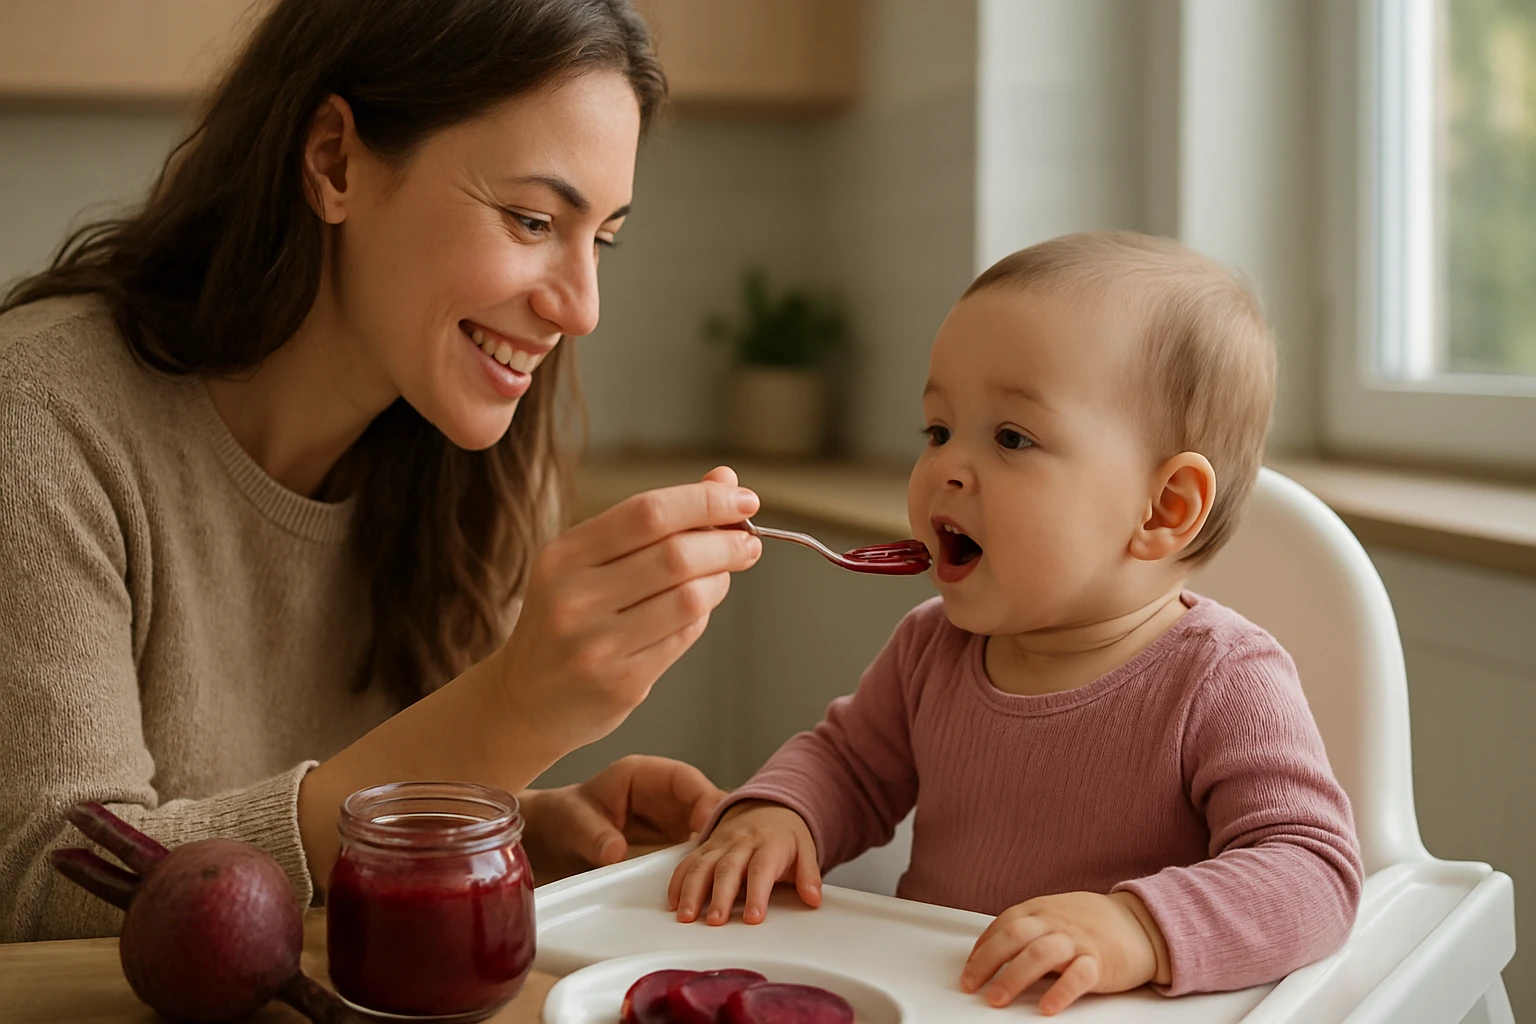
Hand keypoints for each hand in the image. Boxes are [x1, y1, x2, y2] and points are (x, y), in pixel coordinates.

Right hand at [492, 467, 760, 759]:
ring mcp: (596, 645)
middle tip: (748, 542)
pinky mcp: (621, 683)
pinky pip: (684, 636)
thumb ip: (653, 520)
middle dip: (726, 543)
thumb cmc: (566, 617)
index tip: (743, 499)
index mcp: (564, 556)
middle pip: (675, 555)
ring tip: (723, 574)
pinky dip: (703, 615)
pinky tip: (697, 608)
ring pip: (689, 598)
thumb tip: (723, 479)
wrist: (526, 699)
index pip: (648, 512)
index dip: (705, 501)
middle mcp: (574, 598)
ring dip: (720, 580)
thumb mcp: (589, 560)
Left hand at [520, 755, 725, 878]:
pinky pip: (695, 846)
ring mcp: (669, 815)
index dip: (702, 797)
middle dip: (717, 825)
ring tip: (724, 871)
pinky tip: (711, 880)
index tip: (711, 822)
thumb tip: (614, 852)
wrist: (554, 839)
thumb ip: (595, 836)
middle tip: (726, 853)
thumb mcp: (575, 824)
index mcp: (642, 775)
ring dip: (715, 845)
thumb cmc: (563, 819)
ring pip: (704, 825)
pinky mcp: (670, 838)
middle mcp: (662, 793)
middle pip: (702, 802)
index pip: (683, 778)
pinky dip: (703, 860)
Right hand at [667, 800, 821, 925]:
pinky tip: (673, 902)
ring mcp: (720, 844)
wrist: (768, 806)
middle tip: (715, 922)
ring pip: (702, 865)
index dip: (757, 894)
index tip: (753, 918)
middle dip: (720, 896)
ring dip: (692, 891)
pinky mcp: (705, 847)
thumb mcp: (805, 850)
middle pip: (728, 869)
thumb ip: (809, 875)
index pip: (761, 869)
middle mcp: (741, 843)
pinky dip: (678, 881)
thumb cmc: (786, 836)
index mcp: (769, 844)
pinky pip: (688, 862)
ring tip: (687, 916)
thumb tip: (814, 898)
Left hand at [960, 891, 1170, 1015]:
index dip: (982, 948)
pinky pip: (1078, 976)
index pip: (1004, 925)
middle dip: (988, 963)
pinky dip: (1060, 992)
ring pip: (1040, 955)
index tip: (968, 970)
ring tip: (997, 999)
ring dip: (1013, 978)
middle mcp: (1056, 922)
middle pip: (1014, 937)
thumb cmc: (1093, 922)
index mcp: (1042, 910)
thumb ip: (1027, 927)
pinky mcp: (1100, 962)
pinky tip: (1046, 1008)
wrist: (1141, 923)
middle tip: (971, 985)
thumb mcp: (1055, 914)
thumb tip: (990, 951)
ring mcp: (1078, 941)